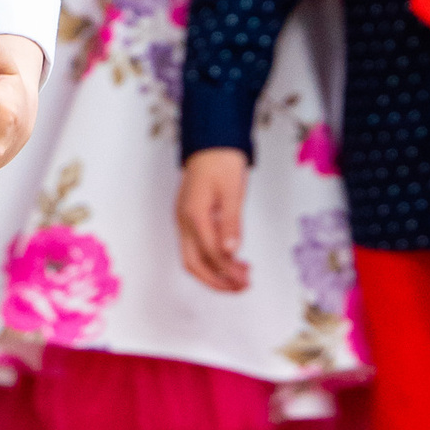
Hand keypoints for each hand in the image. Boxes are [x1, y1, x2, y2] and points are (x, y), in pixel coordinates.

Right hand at [178, 148, 250, 292]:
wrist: (211, 143)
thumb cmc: (222, 162)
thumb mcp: (233, 191)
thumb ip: (232, 222)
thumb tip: (232, 251)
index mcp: (194, 214)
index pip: (210, 253)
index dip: (228, 270)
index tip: (245, 279)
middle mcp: (184, 221)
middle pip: (193, 264)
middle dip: (216, 281)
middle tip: (241, 287)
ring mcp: (183, 221)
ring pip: (193, 258)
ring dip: (215, 272)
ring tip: (241, 276)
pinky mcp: (188, 219)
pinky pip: (196, 247)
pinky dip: (212, 259)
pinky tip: (232, 259)